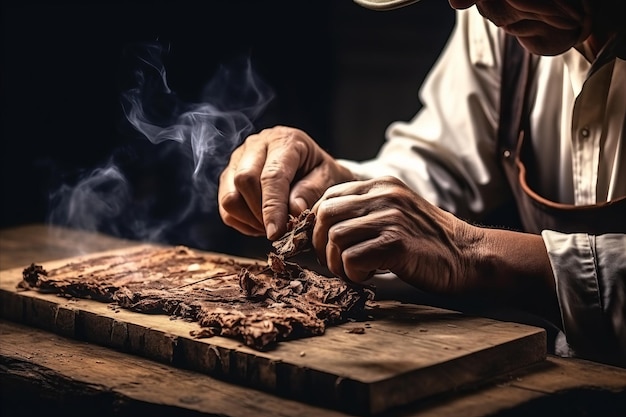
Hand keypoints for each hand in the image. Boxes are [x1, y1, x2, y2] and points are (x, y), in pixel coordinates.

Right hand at [218, 126, 354, 239]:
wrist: (312, 166)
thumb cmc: (320, 172)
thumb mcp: (328, 179)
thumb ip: (312, 191)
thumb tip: (293, 210)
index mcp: (284, 141)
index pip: (271, 175)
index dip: (272, 207)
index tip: (276, 232)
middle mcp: (256, 144)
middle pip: (244, 181)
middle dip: (260, 214)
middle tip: (280, 231)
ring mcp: (238, 159)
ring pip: (229, 196)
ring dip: (249, 220)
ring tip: (272, 227)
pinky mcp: (228, 177)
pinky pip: (225, 208)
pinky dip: (243, 223)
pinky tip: (262, 223)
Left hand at [311, 176, 473, 292]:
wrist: (467, 255)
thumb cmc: (426, 240)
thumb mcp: (395, 211)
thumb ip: (364, 211)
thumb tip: (320, 226)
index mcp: (381, 185)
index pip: (328, 197)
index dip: (317, 226)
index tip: (326, 245)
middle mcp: (384, 196)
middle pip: (325, 215)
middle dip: (321, 245)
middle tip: (337, 262)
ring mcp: (391, 218)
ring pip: (335, 238)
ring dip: (338, 263)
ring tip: (356, 270)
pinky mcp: (396, 243)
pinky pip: (352, 259)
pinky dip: (353, 273)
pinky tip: (369, 275)